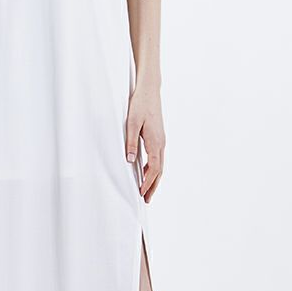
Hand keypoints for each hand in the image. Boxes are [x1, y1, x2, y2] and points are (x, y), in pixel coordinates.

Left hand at [125, 83, 164, 202]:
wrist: (150, 90)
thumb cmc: (140, 104)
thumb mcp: (131, 123)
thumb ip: (131, 142)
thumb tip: (129, 160)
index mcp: (155, 141)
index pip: (154, 168)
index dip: (148, 182)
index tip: (141, 193)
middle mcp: (161, 143)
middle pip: (160, 170)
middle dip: (153, 186)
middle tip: (146, 199)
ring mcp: (161, 140)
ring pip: (160, 165)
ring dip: (154, 179)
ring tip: (147, 191)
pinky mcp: (159, 137)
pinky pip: (158, 158)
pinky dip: (155, 169)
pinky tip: (148, 172)